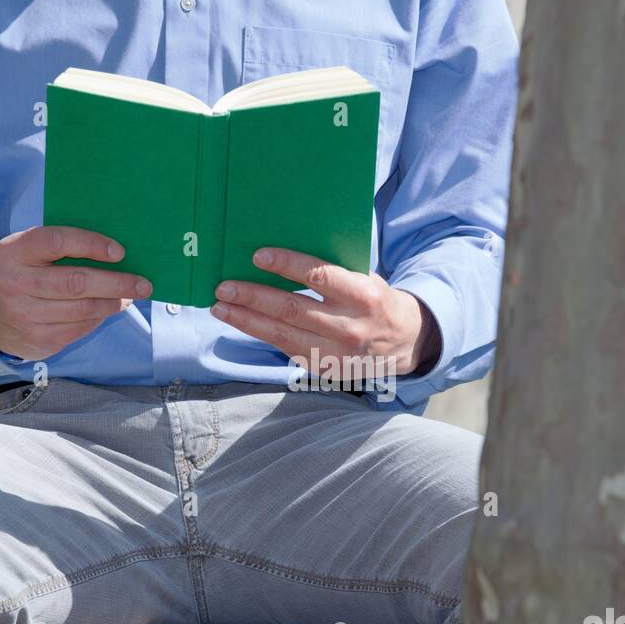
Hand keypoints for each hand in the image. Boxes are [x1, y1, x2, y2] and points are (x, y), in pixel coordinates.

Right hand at [0, 226, 151, 359]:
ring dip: (113, 302)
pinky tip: (110, 308)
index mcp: (14, 252)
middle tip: (143, 284)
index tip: (120, 252)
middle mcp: (16, 282)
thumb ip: (64, 247)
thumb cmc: (29, 275)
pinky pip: (80, 327)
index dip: (91, 245)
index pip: (56, 241)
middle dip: (116, 282)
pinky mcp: (38, 338)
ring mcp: (25, 314)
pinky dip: (100, 317)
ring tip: (130, 296)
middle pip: (76, 282)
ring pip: (83, 309)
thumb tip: (118, 251)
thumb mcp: (33, 254)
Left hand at [209, 248, 440, 376]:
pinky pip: (286, 349)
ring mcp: (335, 352)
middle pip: (292, 309)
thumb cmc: (373, 300)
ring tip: (221, 306)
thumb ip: (331, 270)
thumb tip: (280, 255)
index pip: (319, 277)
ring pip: (282, 335)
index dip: (287, 265)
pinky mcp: (324, 368)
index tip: (257, 255)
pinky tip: (241, 321)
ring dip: (247, 320)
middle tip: (224, 286)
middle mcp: (349, 326)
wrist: (403, 342)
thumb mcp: (364, 279)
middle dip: (253, 296)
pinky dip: (260, 334)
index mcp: (362, 296)